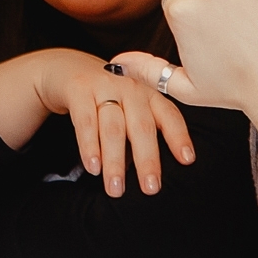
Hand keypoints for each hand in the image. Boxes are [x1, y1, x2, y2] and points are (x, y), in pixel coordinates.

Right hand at [0, 48, 193, 196]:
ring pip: (113, 128)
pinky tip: (93, 168)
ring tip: (116, 189)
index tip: (188, 160)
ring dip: (115, 162)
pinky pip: (86, 122)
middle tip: (150, 189)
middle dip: (147, 160)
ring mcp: (105, 87)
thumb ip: (143, 133)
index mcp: (149, 95)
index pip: (170, 116)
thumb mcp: (131, 108)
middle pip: (142, 127)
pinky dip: (89, 146)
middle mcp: (131, 89)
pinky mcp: (79, 90)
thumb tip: (149, 173)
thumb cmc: (109, 98)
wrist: (69, 69)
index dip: (179, 137)